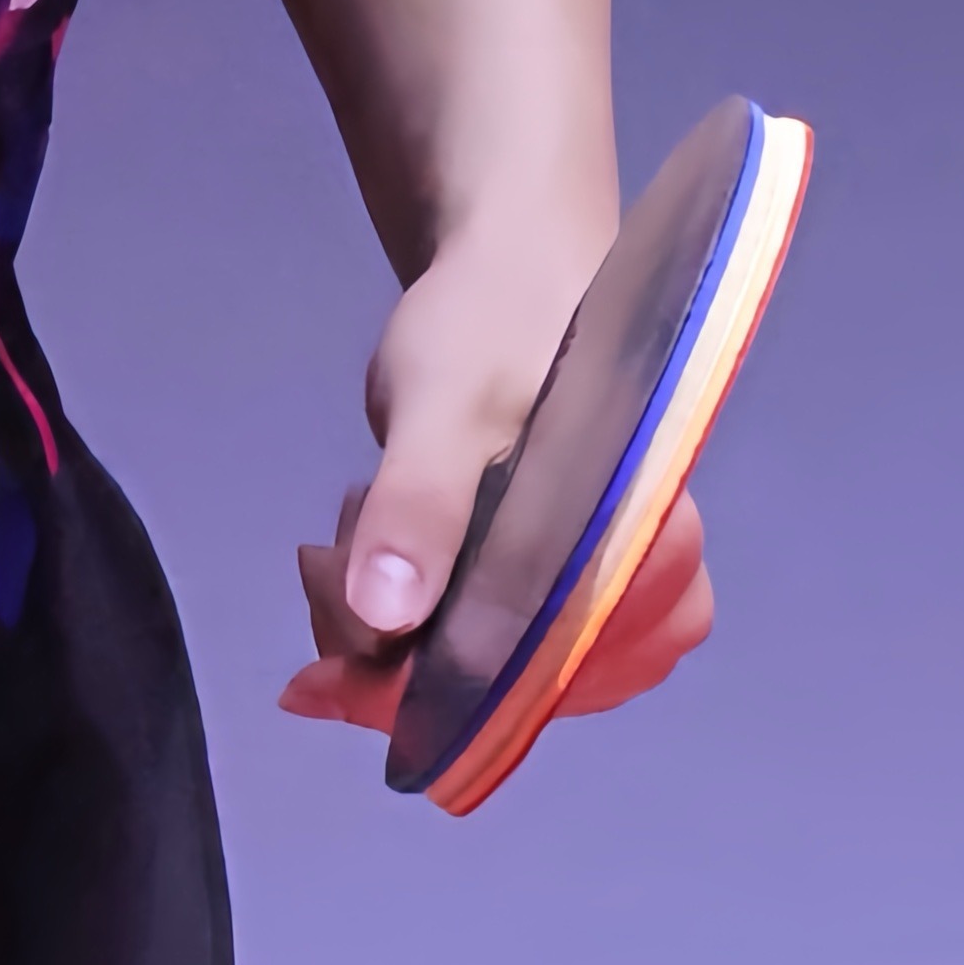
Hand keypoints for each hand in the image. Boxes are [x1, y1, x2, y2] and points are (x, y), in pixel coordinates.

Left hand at [282, 232, 715, 731]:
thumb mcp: (445, 405)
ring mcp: (607, 600)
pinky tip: (367, 551)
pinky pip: (474, 648)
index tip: (313, 684)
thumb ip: (420, 507)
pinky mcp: (560, 589)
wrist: (511, 268)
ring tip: (353, 523)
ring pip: (479, 679)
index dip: (412, 696)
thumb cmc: (496, 323)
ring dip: (388, 631)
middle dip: (389, 652)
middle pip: (500, 694)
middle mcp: (650, 600)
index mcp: (647, 561)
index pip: (525, 681)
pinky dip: (405, 619)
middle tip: (325, 557)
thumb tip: (386, 619)